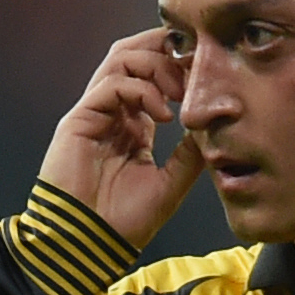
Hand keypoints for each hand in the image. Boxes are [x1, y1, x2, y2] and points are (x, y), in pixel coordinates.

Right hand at [37, 28, 204, 248]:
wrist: (88, 244)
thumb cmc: (122, 223)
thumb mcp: (170, 184)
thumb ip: (189, 155)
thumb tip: (215, 127)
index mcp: (132, 125)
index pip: (152, 73)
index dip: (178, 64)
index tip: (208, 73)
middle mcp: (112, 112)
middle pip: (134, 53)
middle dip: (166, 50)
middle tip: (196, 67)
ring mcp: (94, 113)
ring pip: (121, 58)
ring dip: (157, 65)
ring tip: (181, 91)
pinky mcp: (79, 119)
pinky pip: (111, 84)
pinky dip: (141, 89)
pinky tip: (163, 114)